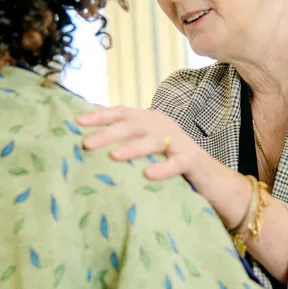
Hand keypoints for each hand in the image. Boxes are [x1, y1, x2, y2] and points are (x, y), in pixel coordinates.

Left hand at [76, 106, 207, 182]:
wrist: (210, 176)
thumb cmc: (171, 160)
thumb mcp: (147, 145)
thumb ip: (126, 137)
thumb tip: (90, 134)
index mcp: (150, 120)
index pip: (122, 112)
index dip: (100, 115)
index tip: (77, 121)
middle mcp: (163, 125)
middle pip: (134, 124)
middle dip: (109, 132)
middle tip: (87, 143)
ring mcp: (179, 141)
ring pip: (154, 141)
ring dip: (133, 147)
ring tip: (114, 155)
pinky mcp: (191, 160)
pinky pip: (177, 162)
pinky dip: (163, 168)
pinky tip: (148, 175)